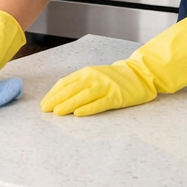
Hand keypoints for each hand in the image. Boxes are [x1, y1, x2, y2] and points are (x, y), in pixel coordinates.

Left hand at [41, 13, 186, 116]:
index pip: (65, 83)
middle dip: (56, 100)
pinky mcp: (117, 97)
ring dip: (68, 105)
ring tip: (57, 113)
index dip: (53, 93)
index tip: (44, 102)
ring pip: (83, 97)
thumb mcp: (95, 74)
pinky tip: (79, 114)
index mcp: (88, 72)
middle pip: (71, 90)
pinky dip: (88, 109)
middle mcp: (94, 78)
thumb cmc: (117, 76)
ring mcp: (106, 87)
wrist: (142, 74)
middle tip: (45, 110)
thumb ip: (80, 82)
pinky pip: (100, 104)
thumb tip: (60, 92)